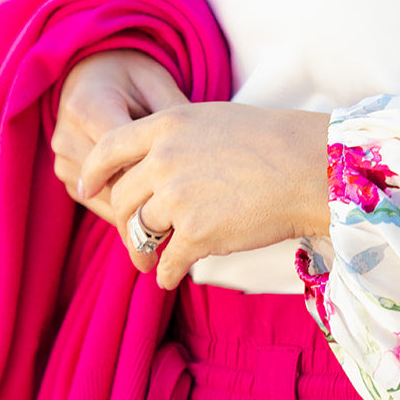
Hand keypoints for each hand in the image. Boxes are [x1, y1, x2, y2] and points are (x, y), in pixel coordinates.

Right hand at [51, 50, 189, 226]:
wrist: (95, 77)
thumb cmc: (132, 79)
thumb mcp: (157, 83)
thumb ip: (173, 113)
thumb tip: (198, 149)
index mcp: (87, 106)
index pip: (125, 152)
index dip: (159, 166)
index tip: (191, 175)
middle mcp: (66, 137)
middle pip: (116, 180)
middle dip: (153, 188)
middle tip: (190, 195)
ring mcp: (63, 161)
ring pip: (109, 198)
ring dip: (141, 202)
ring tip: (176, 199)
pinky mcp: (67, 180)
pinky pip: (101, 205)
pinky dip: (129, 207)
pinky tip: (155, 201)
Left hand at [79, 103, 330, 288]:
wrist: (311, 168)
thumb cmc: (275, 143)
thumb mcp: (215, 122)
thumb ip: (178, 141)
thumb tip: (155, 168)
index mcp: (168, 126)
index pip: (109, 147)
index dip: (93, 171)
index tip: (88, 188)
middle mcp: (164, 159)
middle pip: (123, 197)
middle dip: (126, 221)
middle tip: (135, 237)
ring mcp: (178, 197)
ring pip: (141, 230)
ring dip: (143, 251)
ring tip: (151, 262)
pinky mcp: (196, 234)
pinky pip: (167, 261)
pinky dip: (166, 273)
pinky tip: (171, 277)